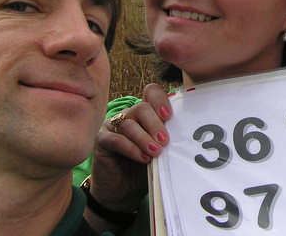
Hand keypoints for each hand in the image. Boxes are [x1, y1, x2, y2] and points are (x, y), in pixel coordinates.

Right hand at [88, 83, 172, 212]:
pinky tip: (142, 158)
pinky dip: (131, 148)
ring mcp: (113, 127)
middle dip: (155, 124)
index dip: (160, 100)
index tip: (168, 116)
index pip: (151, 93)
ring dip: (144, 138)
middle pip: (142, 108)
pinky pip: (116, 139)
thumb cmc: (145, 170)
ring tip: (155, 153)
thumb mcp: (160, 153)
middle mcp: (129, 116)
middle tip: (164, 140)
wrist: (123, 193)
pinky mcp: (102, 141)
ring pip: (129, 124)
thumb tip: (183, 136)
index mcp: (146, 114)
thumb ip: (167, 141)